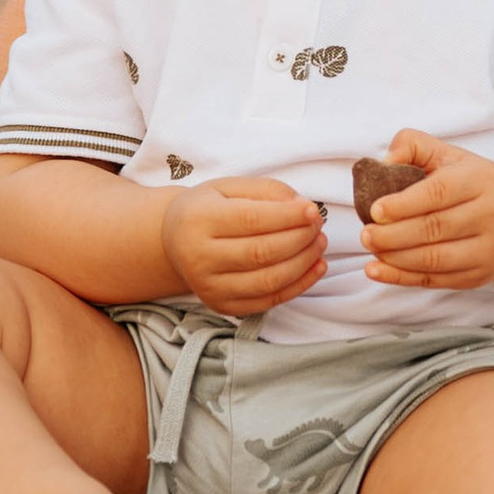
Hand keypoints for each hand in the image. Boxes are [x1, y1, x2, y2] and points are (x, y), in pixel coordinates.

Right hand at [163, 175, 324, 315]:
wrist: (173, 242)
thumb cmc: (207, 209)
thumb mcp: (229, 187)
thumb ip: (267, 191)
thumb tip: (303, 208)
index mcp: (198, 220)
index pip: (251, 220)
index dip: (287, 216)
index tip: (313, 210)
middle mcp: (199, 258)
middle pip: (261, 252)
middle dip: (300, 238)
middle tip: (318, 226)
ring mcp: (209, 287)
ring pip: (268, 281)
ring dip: (303, 263)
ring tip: (319, 243)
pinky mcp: (221, 306)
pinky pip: (268, 302)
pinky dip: (298, 286)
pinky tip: (315, 267)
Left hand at [359, 132, 493, 291]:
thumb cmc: (474, 183)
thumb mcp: (451, 156)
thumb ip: (415, 146)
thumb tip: (385, 161)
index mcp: (483, 180)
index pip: (439, 193)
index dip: (404, 204)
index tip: (374, 210)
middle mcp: (492, 216)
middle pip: (435, 229)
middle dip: (394, 235)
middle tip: (366, 234)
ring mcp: (488, 250)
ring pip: (435, 259)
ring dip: (396, 258)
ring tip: (372, 248)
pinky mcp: (479, 277)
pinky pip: (436, 280)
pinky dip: (402, 278)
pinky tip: (378, 270)